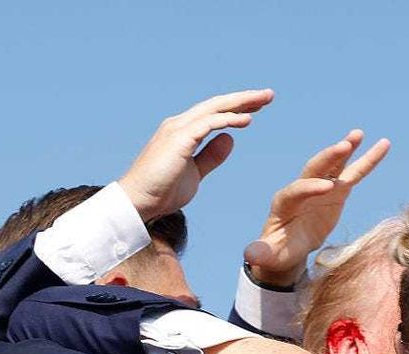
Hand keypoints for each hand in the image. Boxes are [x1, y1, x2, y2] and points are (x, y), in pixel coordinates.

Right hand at [118, 89, 274, 220]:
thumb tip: (230, 139)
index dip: (237, 108)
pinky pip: (208, 123)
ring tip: (264, 100)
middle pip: (217, 104)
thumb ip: (211, 156)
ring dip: (241, 103)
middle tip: (269, 94)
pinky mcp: (179, 139)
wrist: (139, 203)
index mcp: (183, 131)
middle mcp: (180, 125)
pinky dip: (228, 119)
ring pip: (214, 108)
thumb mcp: (196, 172)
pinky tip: (247, 119)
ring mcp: (178, 129)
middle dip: (244, 98)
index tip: (258, 107)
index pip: (214, 113)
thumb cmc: (163, 191)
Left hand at [244, 130, 390, 285]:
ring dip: (345, 149)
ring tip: (358, 134)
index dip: (311, 188)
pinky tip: (382, 145)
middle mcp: (302, 189)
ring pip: (334, 165)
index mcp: (284, 202)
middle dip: (328, 157)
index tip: (327, 188)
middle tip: (343, 145)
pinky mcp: (336, 191)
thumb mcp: (269, 255)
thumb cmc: (277, 251)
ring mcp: (321, 187)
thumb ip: (262, 253)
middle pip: (314, 169)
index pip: (297, 190)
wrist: (288, 247)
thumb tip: (250, 256)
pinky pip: (353, 173)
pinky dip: (367, 160)